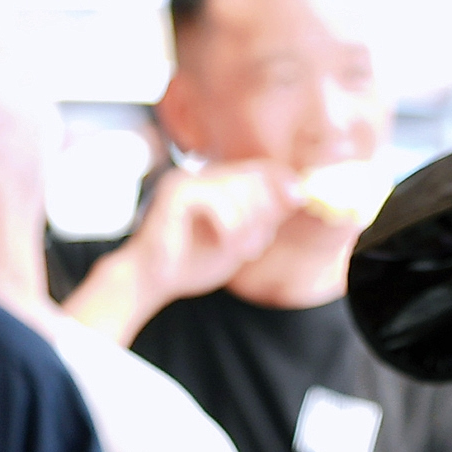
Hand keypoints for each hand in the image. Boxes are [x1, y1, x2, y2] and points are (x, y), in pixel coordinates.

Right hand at [118, 159, 304, 309]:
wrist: (151, 281)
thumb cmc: (192, 264)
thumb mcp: (238, 243)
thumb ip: (264, 220)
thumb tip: (297, 195)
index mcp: (214, 183)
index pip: (256, 169)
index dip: (281, 179)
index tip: (300, 196)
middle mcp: (200, 174)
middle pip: (251, 177)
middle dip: (262, 212)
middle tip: (253, 248)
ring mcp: (187, 179)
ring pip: (238, 192)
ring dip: (247, 228)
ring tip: (240, 252)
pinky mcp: (176, 193)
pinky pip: (219, 205)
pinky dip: (229, 230)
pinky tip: (223, 247)